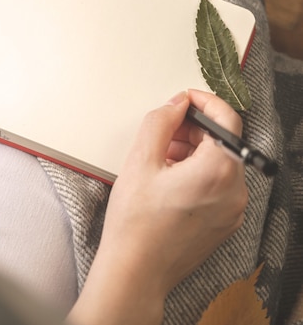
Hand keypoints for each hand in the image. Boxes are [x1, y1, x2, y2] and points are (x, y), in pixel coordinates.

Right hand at [68, 90, 246, 324]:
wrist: (136, 270)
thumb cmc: (135, 224)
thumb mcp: (140, 160)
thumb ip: (160, 122)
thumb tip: (175, 104)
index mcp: (218, 170)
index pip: (227, 118)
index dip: (204, 101)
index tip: (184, 100)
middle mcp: (234, 190)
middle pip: (223, 142)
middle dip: (193, 130)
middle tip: (163, 132)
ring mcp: (232, 210)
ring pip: (220, 164)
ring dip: (194, 152)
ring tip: (160, 160)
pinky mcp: (225, 222)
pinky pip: (218, 185)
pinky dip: (198, 173)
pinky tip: (169, 181)